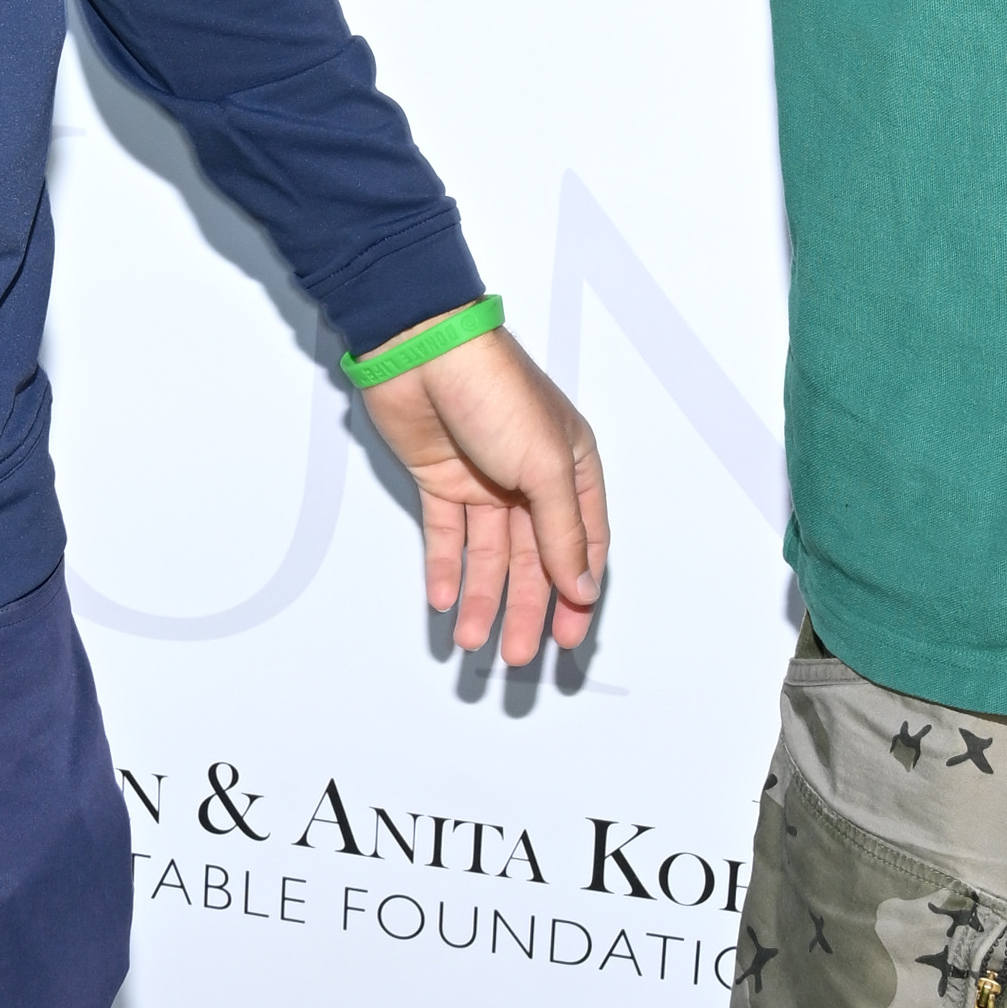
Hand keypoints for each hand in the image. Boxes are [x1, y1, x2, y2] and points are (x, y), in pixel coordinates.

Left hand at [359, 329, 606, 669]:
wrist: (422, 352)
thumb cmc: (495, 391)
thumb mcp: (546, 466)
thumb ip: (563, 533)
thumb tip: (582, 586)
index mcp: (573, 466)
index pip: (584, 544)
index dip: (578, 593)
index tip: (569, 637)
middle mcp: (531, 476)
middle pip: (534, 559)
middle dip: (526, 609)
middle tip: (518, 655)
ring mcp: (484, 480)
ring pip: (489, 555)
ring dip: (483, 598)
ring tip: (475, 640)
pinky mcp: (440, 480)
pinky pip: (445, 536)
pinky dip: (445, 568)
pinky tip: (445, 601)